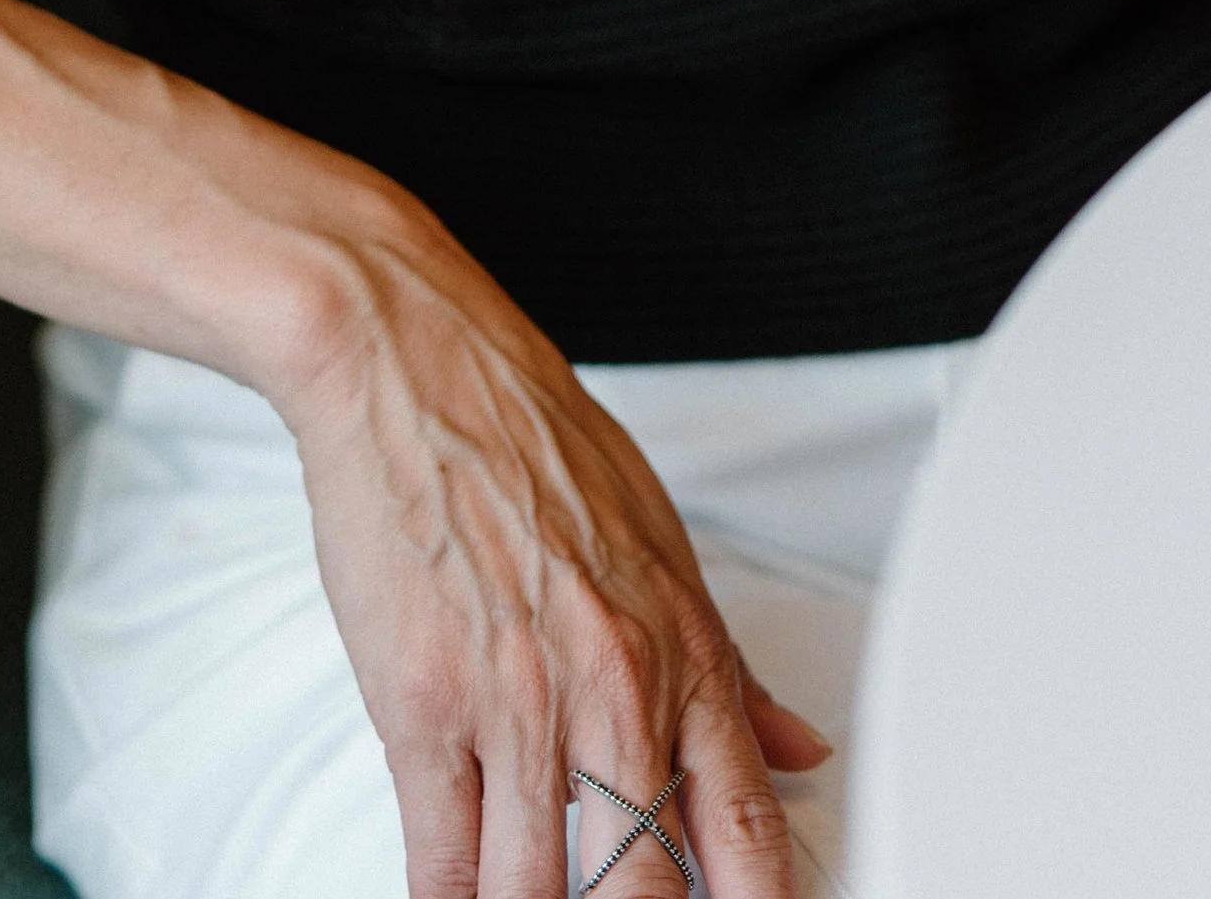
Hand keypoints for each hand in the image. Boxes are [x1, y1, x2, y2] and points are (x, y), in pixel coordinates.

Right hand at [278, 196, 829, 897]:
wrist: (413, 365)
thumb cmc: (528, 437)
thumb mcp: (658, 541)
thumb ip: (727, 665)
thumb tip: (796, 748)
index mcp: (681, 646)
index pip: (747, 826)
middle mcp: (611, 687)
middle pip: (645, 886)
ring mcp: (516, 706)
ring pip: (536, 892)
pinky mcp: (421, 711)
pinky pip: (443, 863)